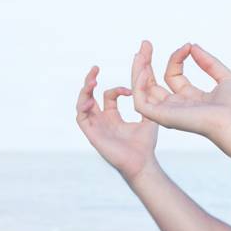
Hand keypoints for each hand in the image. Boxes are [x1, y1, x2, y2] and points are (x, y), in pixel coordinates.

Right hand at [75, 64, 158, 181]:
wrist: (142, 162)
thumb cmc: (146, 144)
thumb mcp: (148, 117)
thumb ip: (146, 101)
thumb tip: (150, 83)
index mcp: (113, 117)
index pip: (108, 96)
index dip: (117, 89)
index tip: (130, 89)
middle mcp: (101, 121)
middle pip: (89, 96)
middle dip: (90, 81)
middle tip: (95, 68)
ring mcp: (95, 127)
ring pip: (82, 105)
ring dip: (84, 91)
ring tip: (92, 80)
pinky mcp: (91, 134)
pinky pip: (81, 118)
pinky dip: (82, 107)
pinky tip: (90, 100)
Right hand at [130, 39, 230, 152]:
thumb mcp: (225, 78)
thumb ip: (209, 62)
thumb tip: (193, 46)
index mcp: (191, 98)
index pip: (173, 75)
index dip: (177, 58)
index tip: (188, 46)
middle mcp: (177, 106)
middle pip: (153, 83)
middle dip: (147, 63)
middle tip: (145, 43)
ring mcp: (168, 112)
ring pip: (143, 91)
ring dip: (138, 71)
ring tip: (140, 52)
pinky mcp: (162, 117)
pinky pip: (140, 102)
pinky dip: (138, 86)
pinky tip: (144, 69)